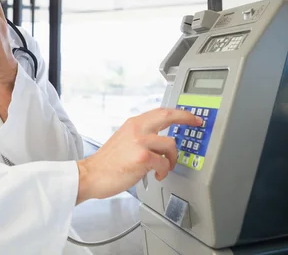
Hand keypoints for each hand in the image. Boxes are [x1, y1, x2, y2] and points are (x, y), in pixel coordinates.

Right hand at [75, 108, 201, 204]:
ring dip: (172, 158)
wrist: (91, 174)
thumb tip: (160, 139)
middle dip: (186, 118)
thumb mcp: (124, 139)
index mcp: (133, 124)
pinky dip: (164, 170)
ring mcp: (140, 142)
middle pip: (168, 116)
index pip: (161, 112)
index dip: (179, 113)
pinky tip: (156, 174)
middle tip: (196, 122)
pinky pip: (164, 163)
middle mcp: (137, 129)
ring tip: (164, 167)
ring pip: (170, 144)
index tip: (191, 116)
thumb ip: (141, 136)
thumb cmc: (107, 162)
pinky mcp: (142, 157)